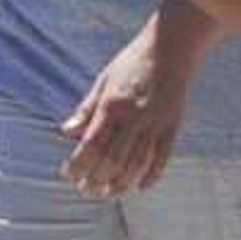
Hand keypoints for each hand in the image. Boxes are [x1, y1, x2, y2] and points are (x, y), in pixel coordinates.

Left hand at [60, 18, 195, 195]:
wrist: (172, 45)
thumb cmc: (133, 61)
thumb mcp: (104, 80)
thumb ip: (87, 109)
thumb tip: (66, 132)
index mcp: (113, 105)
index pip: (91, 143)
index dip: (79, 163)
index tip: (68, 175)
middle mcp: (134, 117)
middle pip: (113, 158)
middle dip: (97, 178)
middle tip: (86, 191)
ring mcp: (156, 122)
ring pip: (137, 162)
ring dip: (121, 181)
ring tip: (110, 194)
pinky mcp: (174, 124)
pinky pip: (163, 156)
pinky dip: (152, 174)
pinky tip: (141, 187)